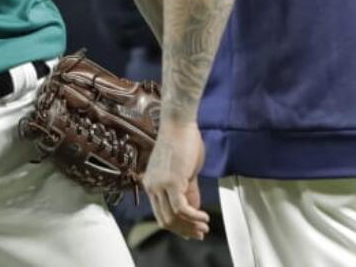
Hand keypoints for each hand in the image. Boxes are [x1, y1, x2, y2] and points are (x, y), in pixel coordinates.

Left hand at [143, 120, 209, 239]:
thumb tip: (193, 211)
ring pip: (173, 217)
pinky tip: (204, 217)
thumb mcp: (184, 172)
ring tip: (205, 226)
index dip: (178, 226)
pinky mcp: (171, 182)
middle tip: (201, 234)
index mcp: (151, 184)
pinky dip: (194, 217)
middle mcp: (151, 186)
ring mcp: (159, 185)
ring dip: (191, 226)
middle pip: (165, 220)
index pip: (160, 214)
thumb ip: (187, 191)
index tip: (193, 231)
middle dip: (185, 230)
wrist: (179, 123)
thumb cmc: (182, 142)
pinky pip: (181, 208)